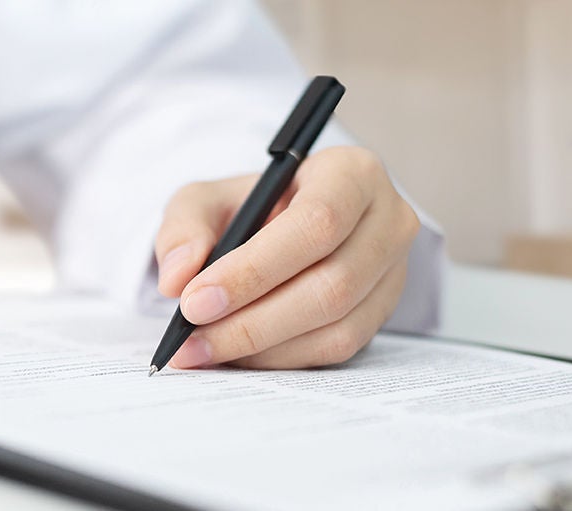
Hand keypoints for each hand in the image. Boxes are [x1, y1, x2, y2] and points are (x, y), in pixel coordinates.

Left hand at [154, 146, 419, 368]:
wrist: (276, 228)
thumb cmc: (246, 208)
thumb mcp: (204, 200)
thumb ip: (184, 229)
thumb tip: (178, 278)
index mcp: (352, 173)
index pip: (317, 223)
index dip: (254, 269)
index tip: (194, 301)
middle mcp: (387, 222)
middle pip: (331, 284)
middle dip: (252, 320)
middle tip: (190, 339)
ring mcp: (393, 272)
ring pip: (336, 326)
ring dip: (262, 348)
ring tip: (203, 350)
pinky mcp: (382, 313)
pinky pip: (336, 348)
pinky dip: (280, 358)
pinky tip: (235, 354)